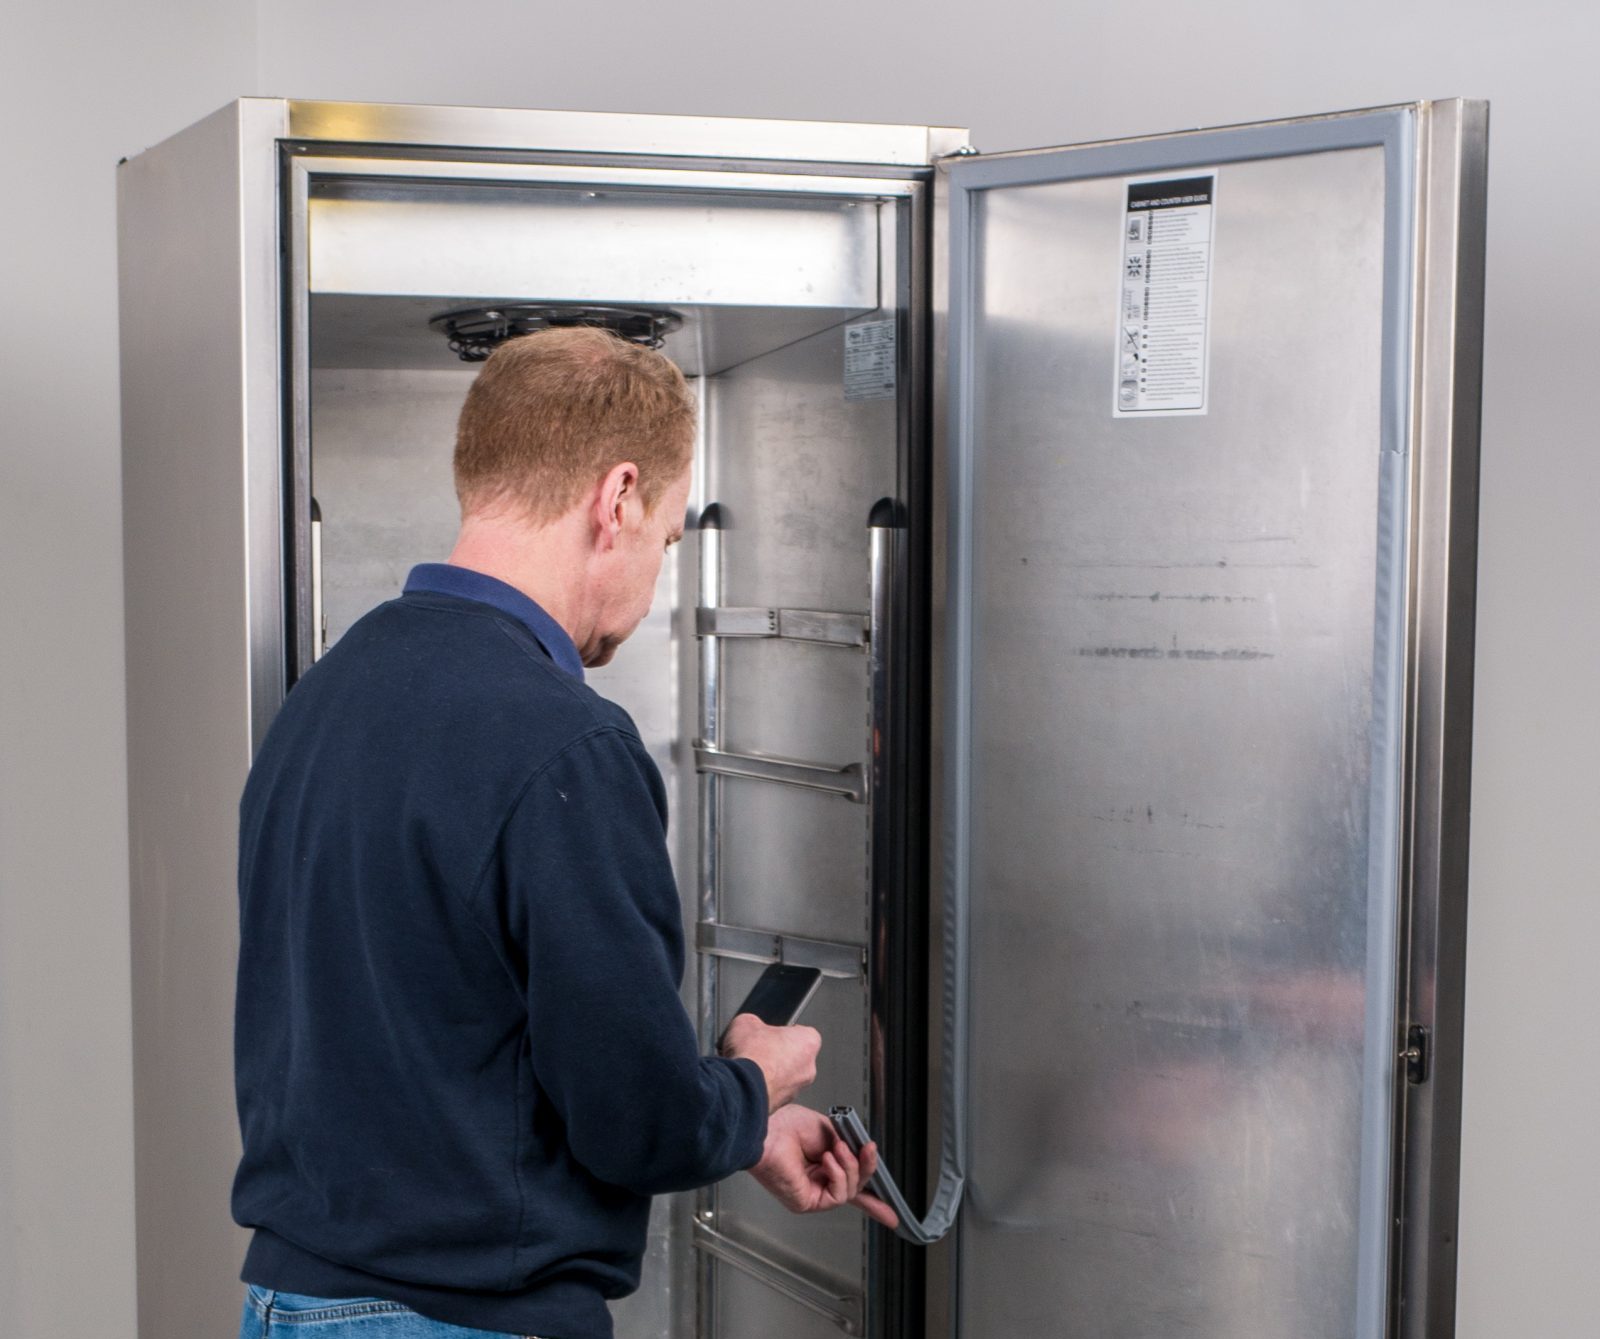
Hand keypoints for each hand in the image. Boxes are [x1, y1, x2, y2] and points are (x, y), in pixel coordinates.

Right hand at [720, 1014, 819, 1110]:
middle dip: (776, 1054)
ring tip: (749, 1067)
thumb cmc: (752, 1056)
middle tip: (758, 1050)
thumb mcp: (746, 1022)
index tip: (768, 1033)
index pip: (801, 1032)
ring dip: (769, 1073)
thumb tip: (749, 1028)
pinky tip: (746, 1082)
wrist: (741, 1088)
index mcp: (808, 1042)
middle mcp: (808, 1068)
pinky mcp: (781, 1106)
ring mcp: (795, 1090)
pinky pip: (772, 1092)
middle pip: (793, 1056)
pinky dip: (761, 1088)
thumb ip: (755, 1023)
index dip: (782, 1031)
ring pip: (784, 1078)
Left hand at [748, 1104, 898, 1228]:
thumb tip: (863, 1156)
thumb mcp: (830, 1132)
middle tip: (869, 1149)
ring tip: (839, 1148)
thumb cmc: (787, 1125)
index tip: (893, 1214)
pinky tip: (827, 1160)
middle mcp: (818, 1181)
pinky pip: (837, 1196)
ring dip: (850, 1166)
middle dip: (867, 1168)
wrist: (769, 1128)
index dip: (874, 1200)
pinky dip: (838, 1175)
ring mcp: (813, 1193)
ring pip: (850, 1191)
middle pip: (856, 1187)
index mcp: (823, 1164)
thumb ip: (849, 1147)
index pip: (851, 1185)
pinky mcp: (807, 1202)